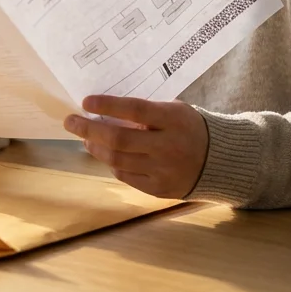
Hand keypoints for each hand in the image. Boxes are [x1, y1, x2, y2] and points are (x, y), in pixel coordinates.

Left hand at [63, 95, 208, 198]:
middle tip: (71, 122)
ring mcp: (163, 170)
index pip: (135, 110)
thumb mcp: (174, 111)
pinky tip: (106, 155)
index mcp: (173, 120)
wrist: (220, 162)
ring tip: (85, 139)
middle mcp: (167, 146)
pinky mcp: (159, 189)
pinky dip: (112, 164)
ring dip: (95, 148)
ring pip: (117, 160)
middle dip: (89, 130)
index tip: (85, 102)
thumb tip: (106, 112)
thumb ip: (146, 113)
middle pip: (119, 139)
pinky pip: (126, 176)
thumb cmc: (190, 128)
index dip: (108, 105)